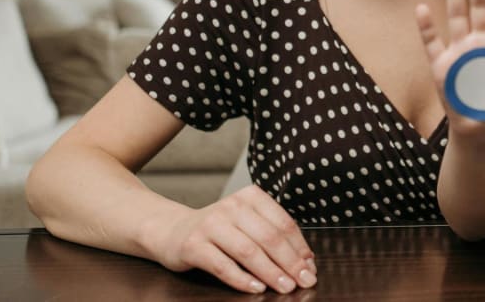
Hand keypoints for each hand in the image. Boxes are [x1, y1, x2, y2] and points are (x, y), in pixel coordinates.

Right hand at [151, 184, 315, 293]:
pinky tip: (256, 289)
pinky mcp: (193, 245)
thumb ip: (273, 235)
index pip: (283, 223)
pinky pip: (223, 265)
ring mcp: (211, 224)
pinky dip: (242, 279)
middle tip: (304, 281)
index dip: (300, 248)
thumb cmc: (220, 230)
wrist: (174, 231)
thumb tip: (306, 261)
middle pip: (269, 237)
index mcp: (251, 196)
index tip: (310, 268)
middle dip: (290, 262)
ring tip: (285, 287)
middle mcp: (232, 206)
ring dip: (270, 272)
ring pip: (248, 251)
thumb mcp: (247, 223)